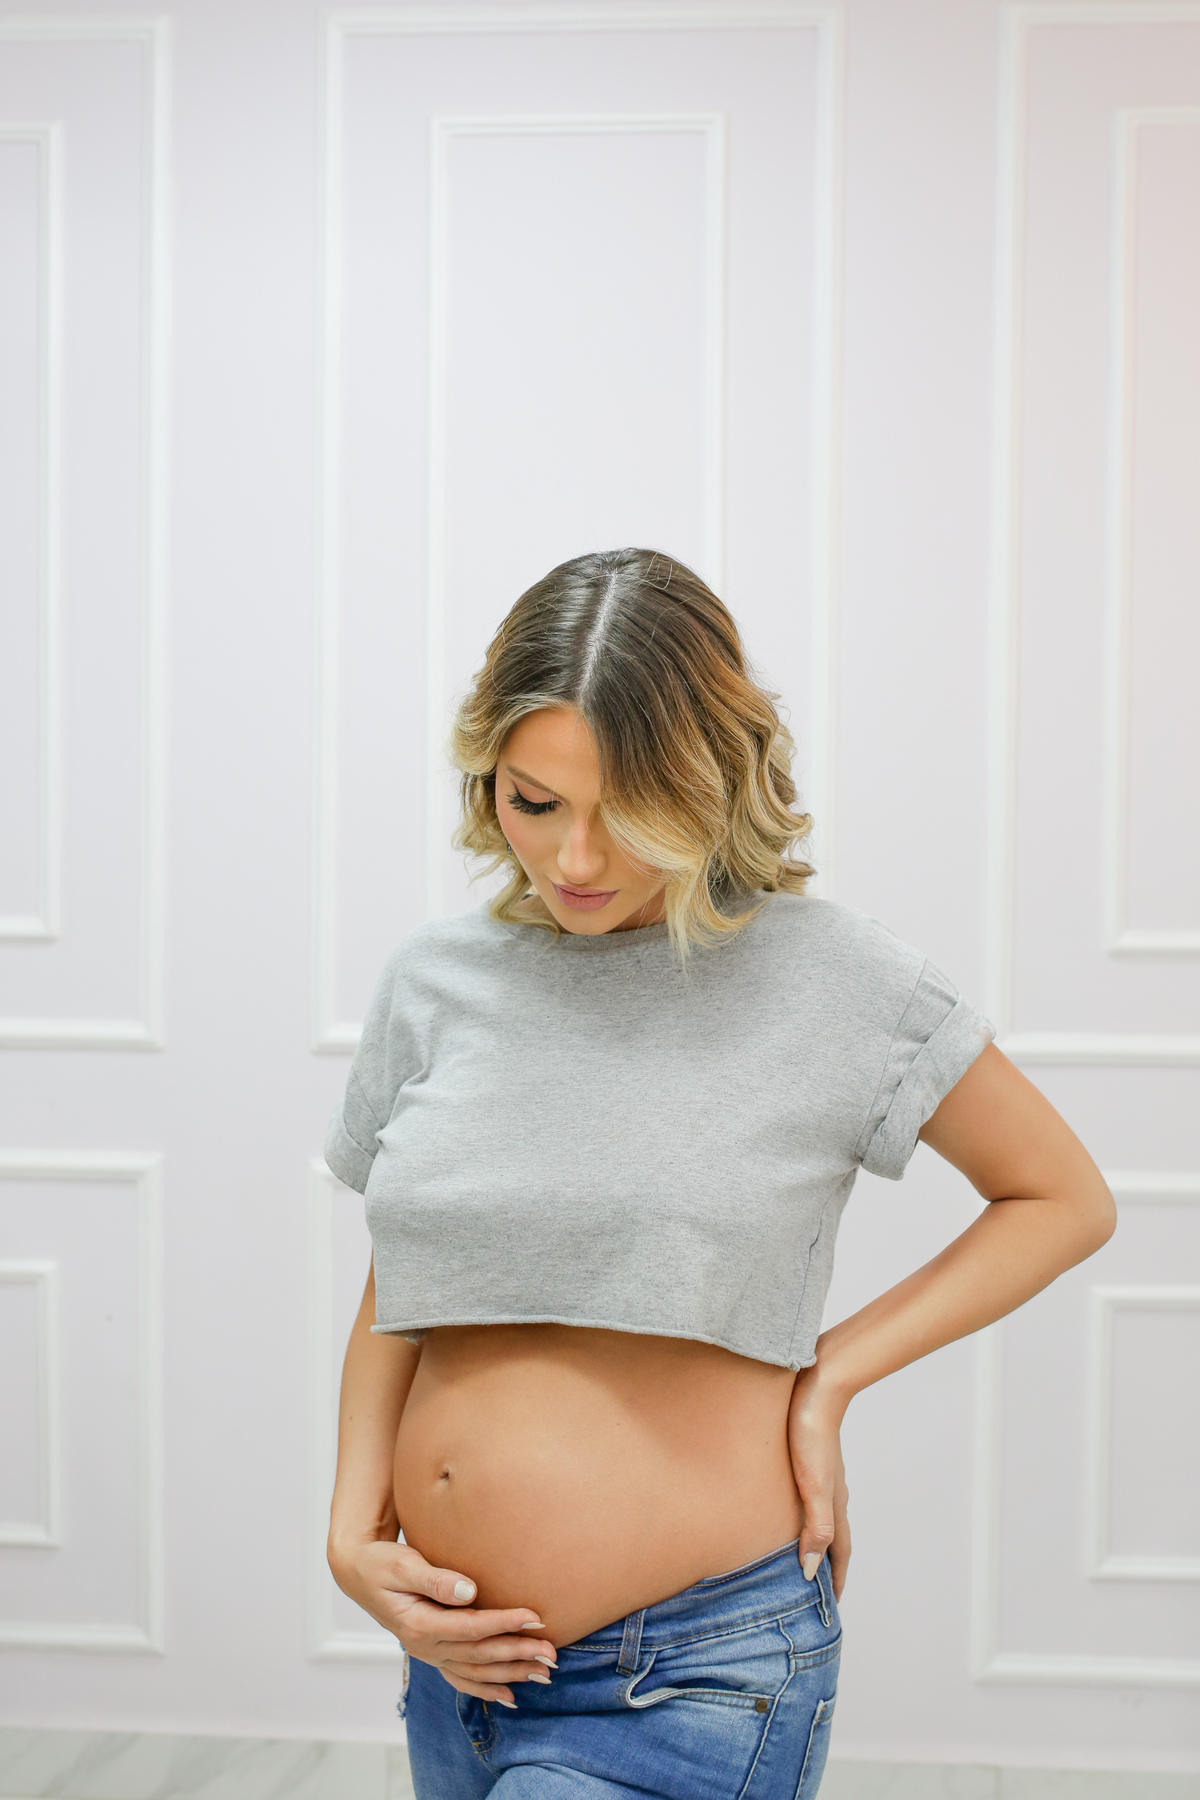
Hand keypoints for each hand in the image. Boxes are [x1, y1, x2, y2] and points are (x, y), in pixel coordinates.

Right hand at [329, 1536, 555, 1704]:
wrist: (359, 1574)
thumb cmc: (381, 1563)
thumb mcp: (402, 1564)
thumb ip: (434, 1579)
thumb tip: (469, 1590)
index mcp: (417, 1625)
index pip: (470, 1628)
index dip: (503, 1624)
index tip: (534, 1617)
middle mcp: (424, 1646)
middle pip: (479, 1655)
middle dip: (517, 1654)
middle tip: (552, 1654)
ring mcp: (429, 1654)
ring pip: (475, 1671)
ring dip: (511, 1674)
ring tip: (545, 1673)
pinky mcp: (433, 1652)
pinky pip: (462, 1678)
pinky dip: (487, 1689)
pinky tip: (512, 1696)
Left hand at [786, 1359, 850, 1601]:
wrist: (815, 1385)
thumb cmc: (810, 1433)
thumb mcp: (813, 1486)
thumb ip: (815, 1527)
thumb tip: (810, 1570)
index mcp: (834, 1503)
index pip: (839, 1550)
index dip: (836, 1578)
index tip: (831, 1605)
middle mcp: (832, 1492)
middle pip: (832, 1537)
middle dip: (827, 1565)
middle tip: (815, 1589)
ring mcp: (822, 1474)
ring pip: (821, 1516)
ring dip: (815, 1540)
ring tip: (800, 1555)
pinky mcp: (808, 1458)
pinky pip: (809, 1496)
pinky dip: (804, 1514)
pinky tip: (788, 1509)